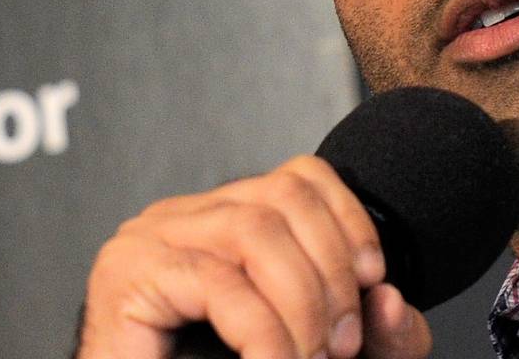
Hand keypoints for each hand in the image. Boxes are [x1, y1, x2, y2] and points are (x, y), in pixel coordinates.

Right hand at [76, 155, 432, 358]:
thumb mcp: (321, 354)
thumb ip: (371, 336)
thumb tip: (391, 301)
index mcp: (223, 222)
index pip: (300, 177)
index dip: (350, 221)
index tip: (374, 285)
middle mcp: (184, 217)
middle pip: (283, 195)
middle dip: (332, 273)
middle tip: (342, 346)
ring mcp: (150, 238)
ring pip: (253, 229)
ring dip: (301, 304)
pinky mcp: (126, 273)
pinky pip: (216, 280)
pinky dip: (262, 332)